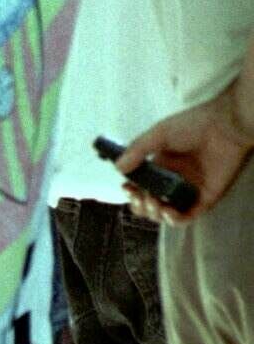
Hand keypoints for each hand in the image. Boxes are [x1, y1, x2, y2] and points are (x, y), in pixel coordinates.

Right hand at [117, 85, 253, 224]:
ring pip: (164, 215)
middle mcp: (173, 181)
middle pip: (149, 205)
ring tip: (153, 201)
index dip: (131, 192)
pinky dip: (174, 219)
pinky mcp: (205, 198)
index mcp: (160, 167)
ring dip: (154, 213)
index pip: (140, 188)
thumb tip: (117, 168)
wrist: (226, 126)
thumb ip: (137, 150)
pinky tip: (167, 211)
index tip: (127, 188)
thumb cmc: (194, 124)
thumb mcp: (158, 134)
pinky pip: (187, 217)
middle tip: (140, 196)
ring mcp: (189, 191)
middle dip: (139, 206)